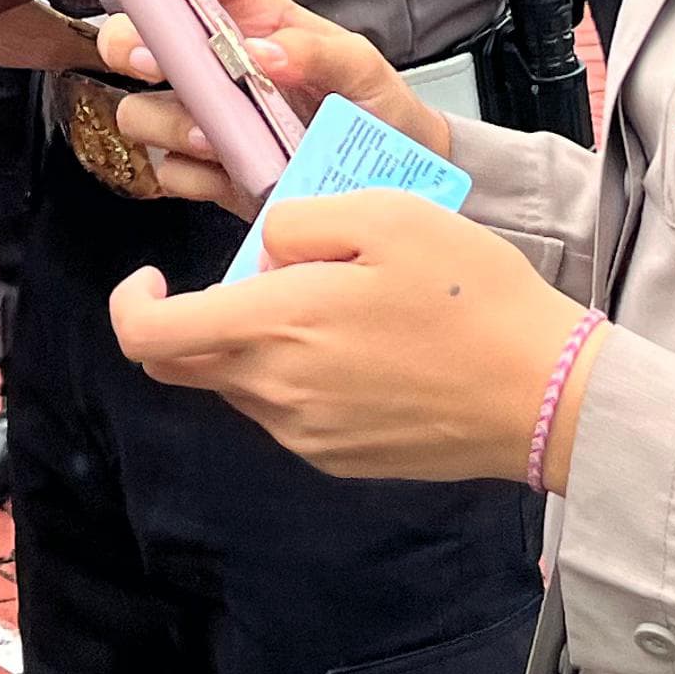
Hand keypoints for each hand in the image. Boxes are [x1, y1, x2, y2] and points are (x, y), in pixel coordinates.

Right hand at [96, 0, 440, 211]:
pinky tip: (231, 174)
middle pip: (136, 28)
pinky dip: (193, 175)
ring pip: (138, 107)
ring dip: (169, 121)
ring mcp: (203, 114)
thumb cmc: (374, 106)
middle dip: (129, 41)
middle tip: (157, 64)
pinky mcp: (205, 170)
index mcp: (252, 13)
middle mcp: (213, 57)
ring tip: (215, 138)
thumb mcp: (364, 68)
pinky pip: (167, 169)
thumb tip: (263, 53)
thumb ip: (320, 52)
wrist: (384, 180)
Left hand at [109, 191, 601, 486]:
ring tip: (335, 307)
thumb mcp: (385, 215)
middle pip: (185, 366)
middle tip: (260, 280)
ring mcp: (305, 435)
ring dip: (255, 346)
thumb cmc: (469, 293)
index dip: (132, 306)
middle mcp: (275, 393)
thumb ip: (298, 222)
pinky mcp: (337, 458)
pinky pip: (287, 412)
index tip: (152, 277)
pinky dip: (296, 377)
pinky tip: (361, 349)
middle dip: (192, 320)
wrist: (543, 393)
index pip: (150, 338)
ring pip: (239, 386)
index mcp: (274, 328)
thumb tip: (262, 250)